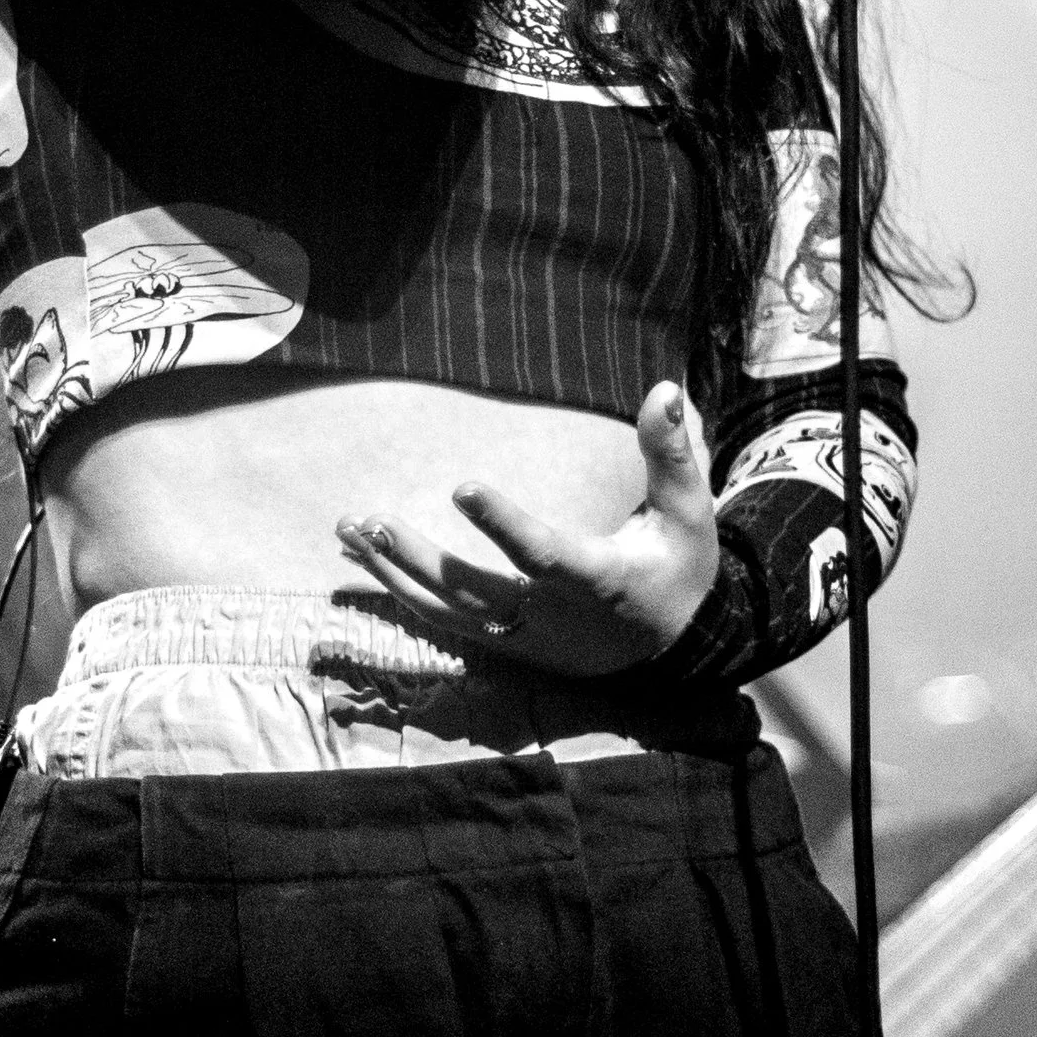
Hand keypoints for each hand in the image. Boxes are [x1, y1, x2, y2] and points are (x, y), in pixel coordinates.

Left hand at [337, 380, 717, 675]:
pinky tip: (363, 559)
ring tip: (348, 532)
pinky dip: (400, 591)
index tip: (462, 487)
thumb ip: (671, 454)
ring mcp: (526, 637)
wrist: (674, 647)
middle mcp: (555, 618)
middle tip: (367, 520)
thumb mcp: (688, 513)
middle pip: (473, 592)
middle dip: (416, 559)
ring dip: (393, 574)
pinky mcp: (508, 644)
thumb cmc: (678, 568)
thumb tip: (663, 388)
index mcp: (600, 583)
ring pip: (448, 612)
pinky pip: (444, 620)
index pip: (546, 554)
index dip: (504, 525)